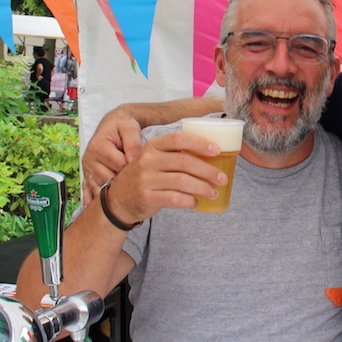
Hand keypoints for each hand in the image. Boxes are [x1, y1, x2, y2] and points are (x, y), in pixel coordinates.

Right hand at [82, 108, 143, 203]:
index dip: (135, 172)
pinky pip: (90, 190)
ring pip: (102, 187)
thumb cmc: (123, 125)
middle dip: (126, 185)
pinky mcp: (88, 174)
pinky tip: (102, 209)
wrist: (112, 123)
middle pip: (110, 179)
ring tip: (130, 199)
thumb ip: (133, 142)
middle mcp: (90, 158)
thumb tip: (135, 160)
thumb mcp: (129, 128)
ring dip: (114, 193)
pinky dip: (95, 200)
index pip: (119, 165)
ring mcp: (88, 168)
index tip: (150, 178)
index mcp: (98, 146)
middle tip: (142, 192)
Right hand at [104, 131, 226, 222]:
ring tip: (214, 193)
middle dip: (208, 171)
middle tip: (223, 178)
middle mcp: (148, 160)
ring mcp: (146, 179)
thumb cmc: (146, 176)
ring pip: (182, 182)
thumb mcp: (154, 159)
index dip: (200, 143)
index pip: (179, 139)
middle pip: (185, 162)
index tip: (217, 151)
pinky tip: (197, 202)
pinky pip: (175, 199)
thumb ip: (176, 154)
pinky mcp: (147, 197)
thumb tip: (213, 154)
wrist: (118, 199)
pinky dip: (190, 201)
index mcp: (153, 146)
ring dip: (203, 188)